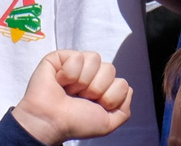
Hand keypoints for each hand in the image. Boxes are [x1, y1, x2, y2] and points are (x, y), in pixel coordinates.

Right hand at [11, 49, 135, 144]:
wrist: (51, 122)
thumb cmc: (74, 123)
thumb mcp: (106, 124)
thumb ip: (124, 110)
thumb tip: (128, 88)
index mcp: (102, 89)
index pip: (121, 83)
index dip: (109, 98)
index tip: (92, 106)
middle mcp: (90, 75)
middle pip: (110, 69)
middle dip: (96, 88)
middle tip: (79, 98)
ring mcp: (76, 65)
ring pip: (95, 59)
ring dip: (82, 81)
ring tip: (69, 90)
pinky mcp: (60, 57)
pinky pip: (78, 57)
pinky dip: (70, 73)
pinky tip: (60, 82)